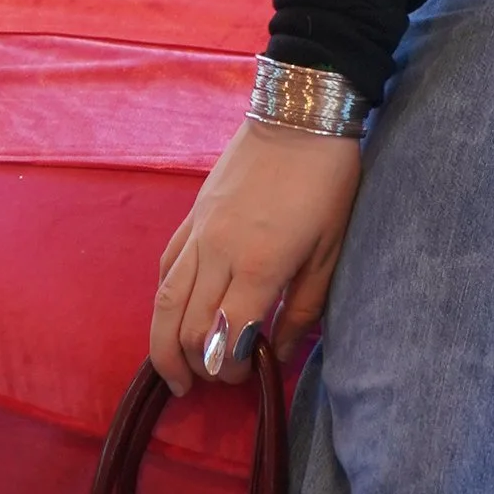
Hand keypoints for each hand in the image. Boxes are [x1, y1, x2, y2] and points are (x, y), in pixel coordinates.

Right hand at [150, 118, 362, 396]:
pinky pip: (166, 267)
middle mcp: (218, 254)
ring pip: (163, 303)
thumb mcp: (330, 249)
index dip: (228, 369)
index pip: (225, 339)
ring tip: (176, 373)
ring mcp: (199, 233)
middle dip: (197, 365)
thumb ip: (303, 308)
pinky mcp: (191, 216)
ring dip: (163, 346)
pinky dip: (164, 300)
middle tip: (215, 378)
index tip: (244, 376)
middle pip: (187, 329)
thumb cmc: (327, 181)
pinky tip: (173, 316)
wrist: (301, 115)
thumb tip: (276, 355)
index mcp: (259, 265)